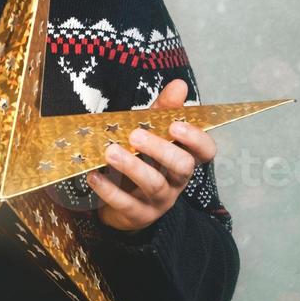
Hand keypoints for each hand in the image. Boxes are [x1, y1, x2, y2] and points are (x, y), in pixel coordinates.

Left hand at [87, 78, 215, 232]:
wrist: (123, 205)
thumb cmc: (142, 160)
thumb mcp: (152, 132)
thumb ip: (164, 110)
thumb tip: (179, 85)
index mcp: (184, 157)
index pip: (205, 151)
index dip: (196, 139)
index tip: (175, 126)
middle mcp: (177, 180)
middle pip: (182, 167)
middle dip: (161, 150)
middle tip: (136, 135)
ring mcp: (159, 201)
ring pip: (154, 185)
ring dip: (132, 167)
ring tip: (111, 151)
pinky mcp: (137, 215)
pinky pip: (125, 204)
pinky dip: (108, 189)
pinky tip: (94, 175)